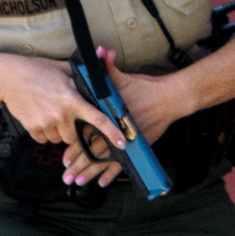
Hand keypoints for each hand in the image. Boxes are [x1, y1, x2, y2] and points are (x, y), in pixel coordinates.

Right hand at [0, 52, 124, 167]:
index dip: (112, 133)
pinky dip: (44, 132)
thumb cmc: (39, 70)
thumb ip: (85, 76)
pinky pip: (44, 139)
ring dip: (58, 131)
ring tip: (50, 113)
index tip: (122, 143)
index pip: (98, 119)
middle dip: (72, 129)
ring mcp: (45, 123)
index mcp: (73, 100)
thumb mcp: (65, 69)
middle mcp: (61, 114)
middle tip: (65, 115)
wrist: (9, 77)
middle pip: (75, 135)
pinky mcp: (31, 127)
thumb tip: (104, 62)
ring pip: (59, 139)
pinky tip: (40, 117)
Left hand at [59, 49, 192, 187]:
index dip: (75, 148)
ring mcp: (128, 140)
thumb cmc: (146, 88)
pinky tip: (102, 184)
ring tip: (78, 183)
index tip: (64, 159)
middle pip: (94, 153)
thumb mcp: (124, 78)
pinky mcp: (138, 146)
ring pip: (106, 161)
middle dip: (80, 166)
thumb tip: (102, 51)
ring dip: (91, 174)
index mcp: (109, 117)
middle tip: (66, 178)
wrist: (171, 99)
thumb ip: (108, 68)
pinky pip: (123, 164)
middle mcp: (117, 131)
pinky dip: (112, 174)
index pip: (88, 135)